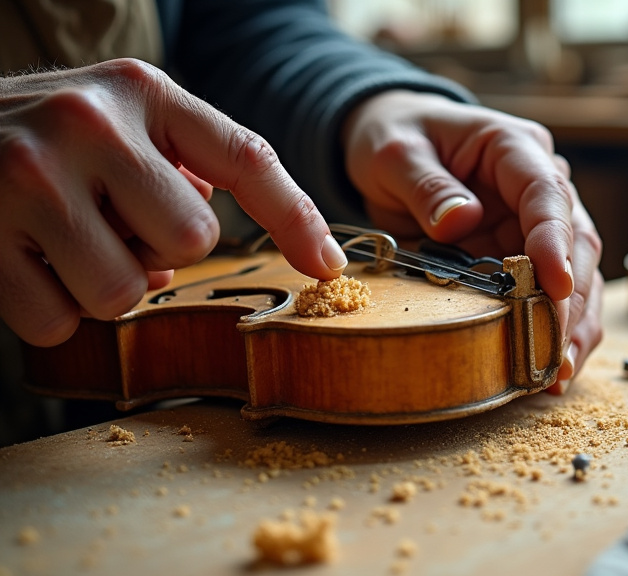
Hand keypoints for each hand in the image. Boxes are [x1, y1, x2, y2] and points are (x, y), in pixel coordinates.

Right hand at [0, 59, 345, 346]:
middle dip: (160, 250)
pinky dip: (51, 312)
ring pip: (125, 291)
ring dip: (104, 286)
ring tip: (65, 245)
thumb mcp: (116, 120)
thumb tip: (220, 232)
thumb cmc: (42, 137)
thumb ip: (178, 162)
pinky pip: (58, 321)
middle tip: (113, 226)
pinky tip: (25, 266)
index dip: (297, 218)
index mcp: (141, 93)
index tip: (329, 266)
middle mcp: (89, 123)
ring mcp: (30, 177)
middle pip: (191, 240)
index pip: (247, 158)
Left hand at [342, 90, 603, 390]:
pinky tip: (552, 368)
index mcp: (514, 148)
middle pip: (576, 242)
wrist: (394, 147)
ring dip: (572, 324)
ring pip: (576, 274)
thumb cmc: (396, 137)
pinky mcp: (526, 254)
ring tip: (558, 372)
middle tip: (555, 349)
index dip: (555, 240)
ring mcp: (537, 222)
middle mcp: (540, 183)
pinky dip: (555, 331)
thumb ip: (425, 184)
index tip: (555, 283)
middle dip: (571, 299)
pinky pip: (552, 295)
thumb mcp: (395, 153)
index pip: (547, 194)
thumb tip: (461, 221)